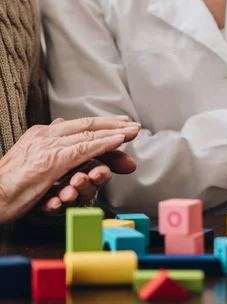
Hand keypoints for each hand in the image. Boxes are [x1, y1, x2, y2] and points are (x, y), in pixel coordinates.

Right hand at [0, 116, 139, 223]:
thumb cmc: (9, 185)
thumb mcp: (32, 162)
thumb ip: (51, 149)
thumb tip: (65, 132)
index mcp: (41, 134)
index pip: (77, 126)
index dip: (101, 125)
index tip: (119, 124)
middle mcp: (46, 135)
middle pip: (86, 125)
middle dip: (113, 124)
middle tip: (133, 124)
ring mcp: (50, 146)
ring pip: (89, 134)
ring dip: (115, 131)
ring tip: (133, 130)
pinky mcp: (53, 160)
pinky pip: (85, 148)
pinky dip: (105, 143)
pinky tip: (120, 141)